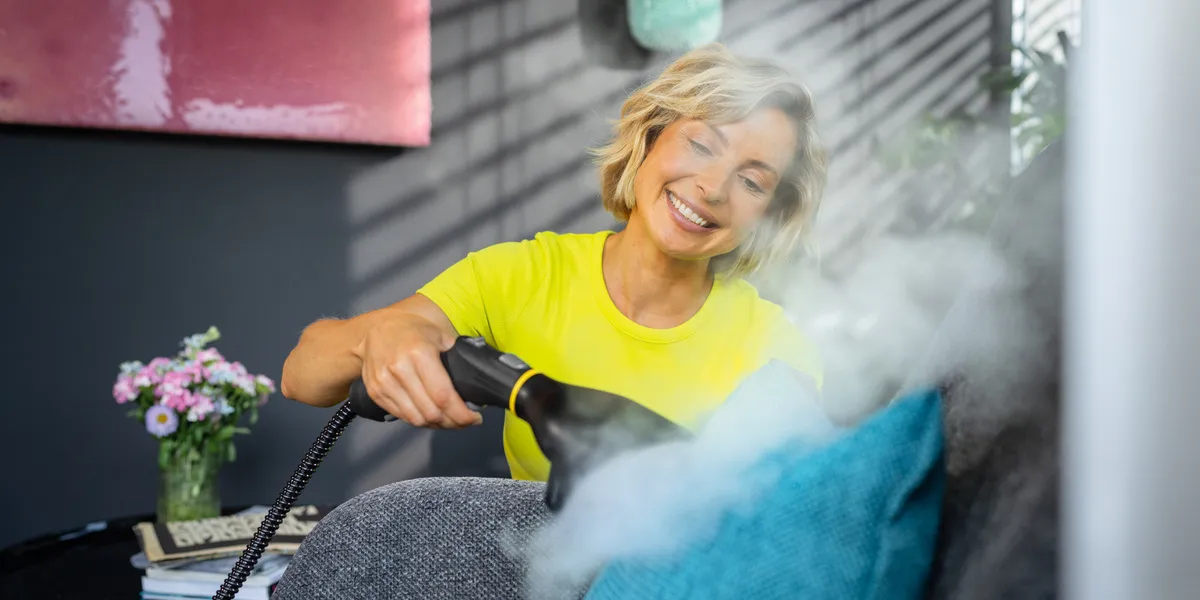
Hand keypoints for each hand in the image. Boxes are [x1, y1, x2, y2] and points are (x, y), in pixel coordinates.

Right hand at [353, 310, 482, 427]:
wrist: (376, 329)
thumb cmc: (412, 331)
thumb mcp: (439, 336)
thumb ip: (456, 358)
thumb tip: (475, 381)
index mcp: (419, 353)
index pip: (443, 396)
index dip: (461, 414)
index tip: (474, 418)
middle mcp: (400, 369)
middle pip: (431, 412)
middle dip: (453, 423)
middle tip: (464, 421)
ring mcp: (384, 383)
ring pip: (416, 419)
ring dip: (436, 425)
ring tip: (449, 420)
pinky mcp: (376, 392)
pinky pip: (402, 416)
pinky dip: (419, 420)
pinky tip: (430, 416)